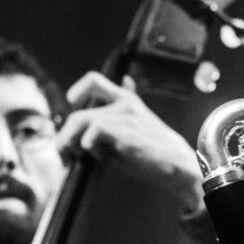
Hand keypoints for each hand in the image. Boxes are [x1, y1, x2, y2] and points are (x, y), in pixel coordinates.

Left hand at [57, 71, 203, 211]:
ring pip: (79, 120)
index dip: (76, 93)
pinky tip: (99, 158)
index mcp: (126, 99)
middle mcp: (124, 102)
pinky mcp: (123, 132)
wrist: (177, 163)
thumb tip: (101, 112)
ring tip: (75, 156)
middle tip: (65, 148)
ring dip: (70, 141)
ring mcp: (123, 116)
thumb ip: (117, 116)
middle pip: (77, 106)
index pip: (93, 80)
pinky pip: (91, 133)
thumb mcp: (134, 126)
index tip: (72, 109)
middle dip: (65, 131)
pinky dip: (88, 148)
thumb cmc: (154, 150)